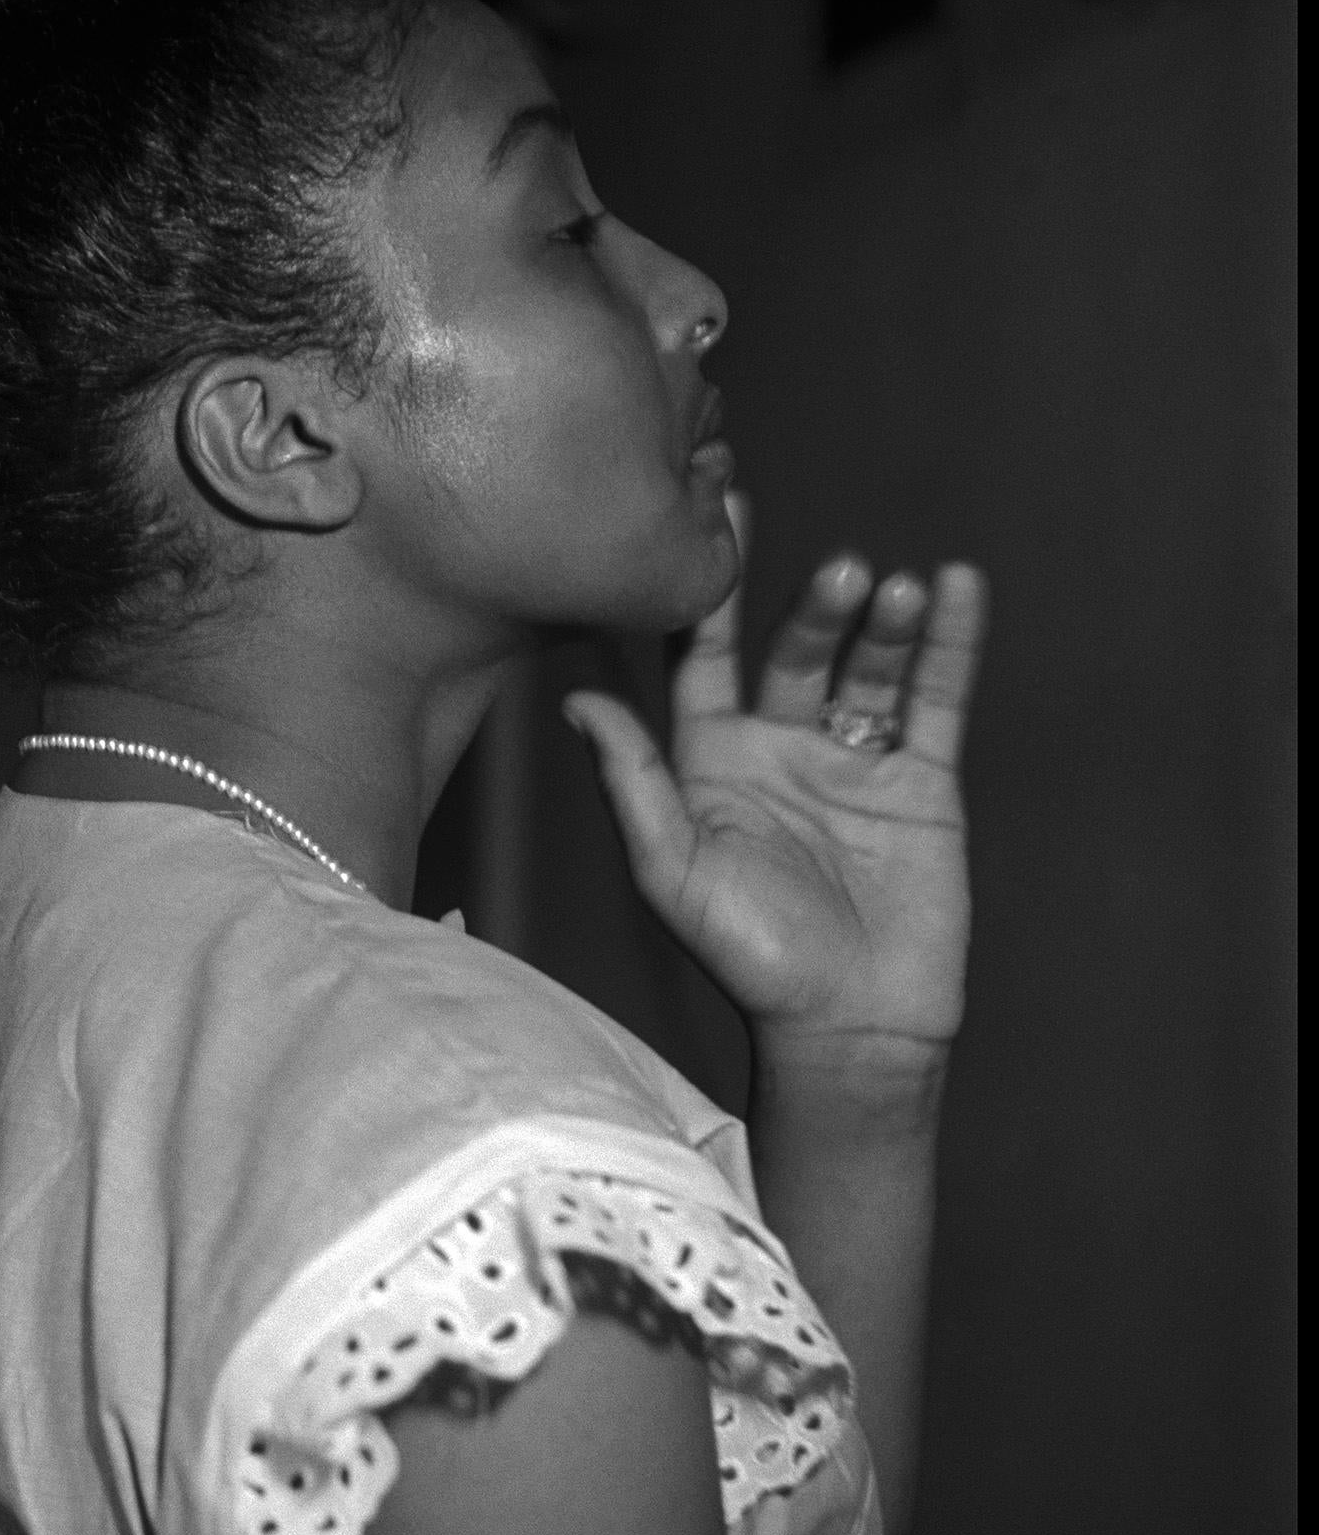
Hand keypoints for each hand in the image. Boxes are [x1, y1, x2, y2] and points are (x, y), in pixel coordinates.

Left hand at [563, 517, 987, 1061]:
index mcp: (711, 761)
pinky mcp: (923, 781)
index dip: (717, 593)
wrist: (849, 1024)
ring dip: (882, 623)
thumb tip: (575, 702)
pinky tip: (958, 587)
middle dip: (815, 609)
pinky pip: (939, 699)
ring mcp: (854, 761)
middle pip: (796, 652)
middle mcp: (780, 748)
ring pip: (867, 667)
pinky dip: (951, 643)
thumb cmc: (748, 958)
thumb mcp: (672, 869)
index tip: (728, 510)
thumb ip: (631, 781)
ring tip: (894, 588)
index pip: (710, 657)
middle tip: (839, 573)